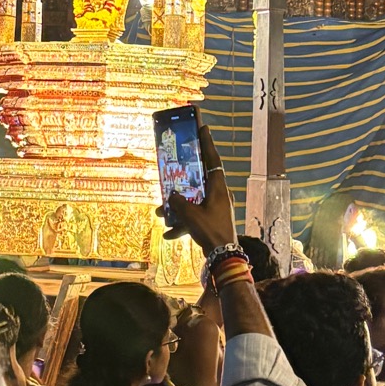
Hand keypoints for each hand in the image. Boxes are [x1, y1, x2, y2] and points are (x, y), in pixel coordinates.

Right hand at [157, 125, 236, 251]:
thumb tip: (171, 196)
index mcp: (218, 188)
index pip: (213, 160)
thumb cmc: (210, 231)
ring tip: (161, 212)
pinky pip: (195, 218)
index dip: (208, 144)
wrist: (223, 257)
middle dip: (185, 177)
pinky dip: (183, 224)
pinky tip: (169, 234)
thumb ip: (178, 202)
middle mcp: (219, 195)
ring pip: (195, 200)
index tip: (204, 128)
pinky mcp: (213, 222)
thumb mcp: (190, 215)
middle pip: (201, 179)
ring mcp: (217, 209)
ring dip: (179, 206)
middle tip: (176, 166)